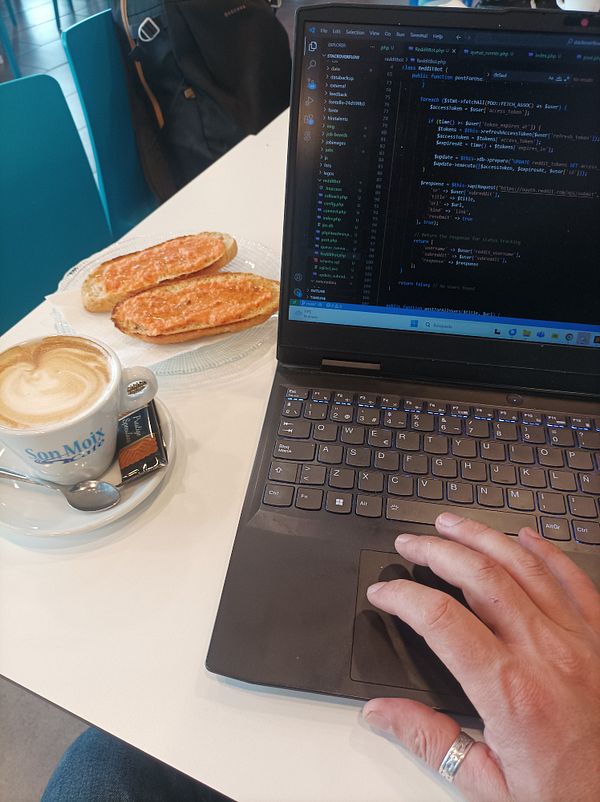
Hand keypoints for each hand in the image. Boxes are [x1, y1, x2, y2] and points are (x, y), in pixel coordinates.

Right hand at [363, 513, 599, 801]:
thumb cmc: (568, 800)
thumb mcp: (488, 787)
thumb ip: (429, 741)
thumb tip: (379, 713)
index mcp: (511, 693)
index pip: (441, 620)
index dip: (403, 597)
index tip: (383, 592)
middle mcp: (547, 655)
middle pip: (480, 576)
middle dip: (435, 551)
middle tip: (408, 543)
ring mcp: (580, 641)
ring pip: (524, 566)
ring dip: (482, 537)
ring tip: (451, 523)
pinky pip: (574, 580)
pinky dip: (546, 552)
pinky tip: (525, 537)